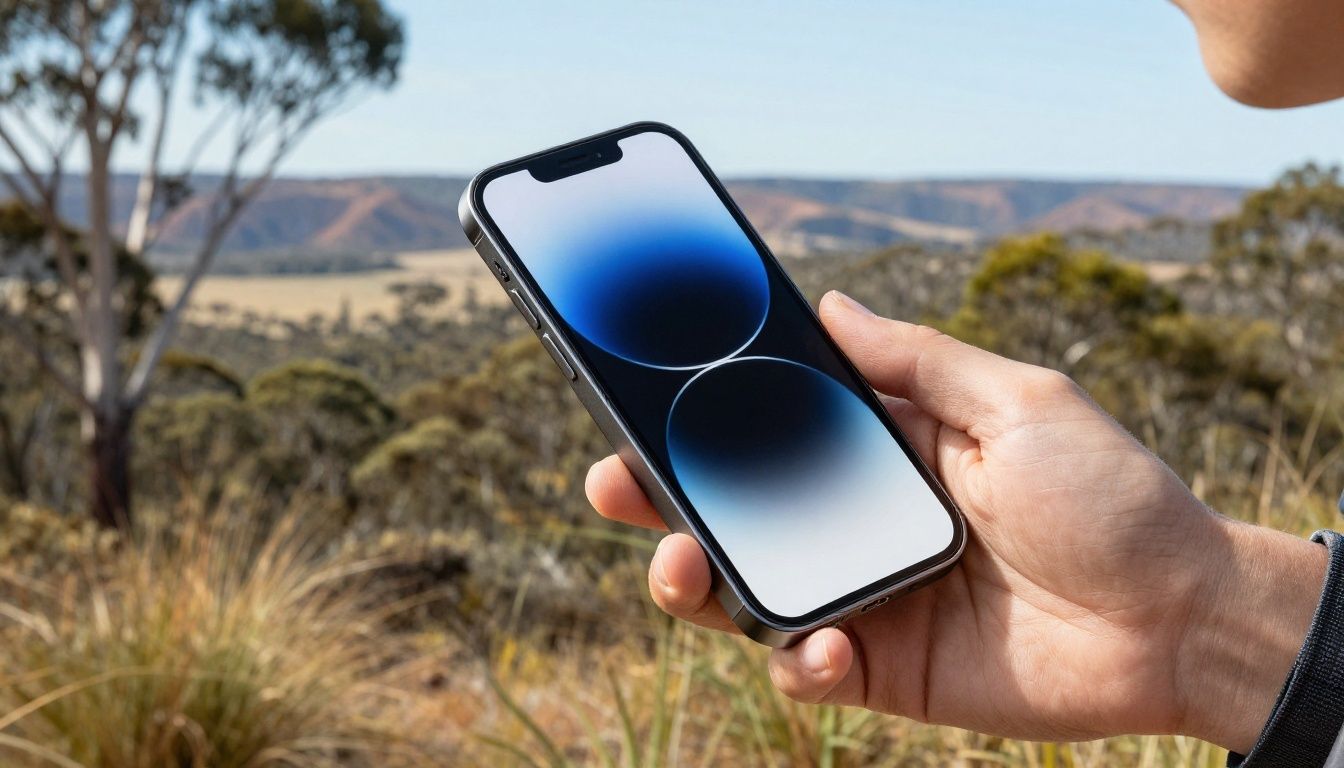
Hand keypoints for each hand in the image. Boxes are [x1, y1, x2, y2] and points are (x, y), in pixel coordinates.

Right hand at [586, 291, 1326, 751]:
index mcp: (883, 449)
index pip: (771, 426)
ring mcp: (864, 596)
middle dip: (662, 495)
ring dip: (695, 578)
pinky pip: (805, 666)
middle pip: (734, 508)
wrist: (1178, 620)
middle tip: (613, 481)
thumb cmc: (1111, 497)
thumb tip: (829, 307)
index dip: (702, 413)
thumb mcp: (1018, 402)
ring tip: (680, 565)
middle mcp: (857, 520)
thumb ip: (917, 361)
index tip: (640, 391)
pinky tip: (824, 648)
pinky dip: (796, 658)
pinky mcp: (881, 668)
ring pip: (746, 588)